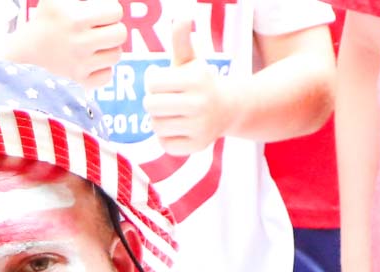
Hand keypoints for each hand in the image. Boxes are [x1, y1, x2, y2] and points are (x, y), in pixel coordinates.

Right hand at [3, 0, 123, 89]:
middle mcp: (78, 43)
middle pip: (120, 33)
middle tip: (98, 29)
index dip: (109, 9)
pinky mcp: (78, 82)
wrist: (24, 52)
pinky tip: (90, 62)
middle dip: (112, 28)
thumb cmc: (46, 19)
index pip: (115, 11)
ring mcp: (79, 65)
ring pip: (116, 55)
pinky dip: (101, 69)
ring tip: (94, 45)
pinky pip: (107, 76)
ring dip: (108, 48)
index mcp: (74, 18)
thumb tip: (102, 0)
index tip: (97, 12)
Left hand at [144, 19, 234, 156]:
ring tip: (173, 113)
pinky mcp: (198, 146)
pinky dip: (166, 136)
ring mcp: (200, 127)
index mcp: (197, 79)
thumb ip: (181, 40)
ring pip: (156, 125)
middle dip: (153, 100)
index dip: (153, 81)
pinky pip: (164, 144)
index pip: (152, 82)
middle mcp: (201, 104)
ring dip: (159, 119)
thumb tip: (183, 17)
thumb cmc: (201, 82)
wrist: (229, 109)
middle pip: (150, 105)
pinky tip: (179, 127)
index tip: (163, 81)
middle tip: (166, 99)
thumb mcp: (192, 60)